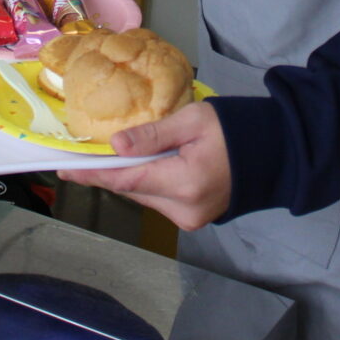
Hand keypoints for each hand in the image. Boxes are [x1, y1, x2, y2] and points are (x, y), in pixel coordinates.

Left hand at [59, 102, 231, 230]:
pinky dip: (147, 182)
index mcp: (184, 183)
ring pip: (144, 195)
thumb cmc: (235, 129)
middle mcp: (184, 210)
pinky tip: (143, 165)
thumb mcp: (193, 120)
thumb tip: (116, 145)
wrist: (275, 153)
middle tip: (83, 155)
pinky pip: (158, 199)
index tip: (64, 168)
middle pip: (132, 189)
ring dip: (129, 176)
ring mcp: (190, 218)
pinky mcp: (194, 218)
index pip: (126, 180)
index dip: (92, 173)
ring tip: (113, 156)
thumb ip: (153, 135)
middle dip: (108, 171)